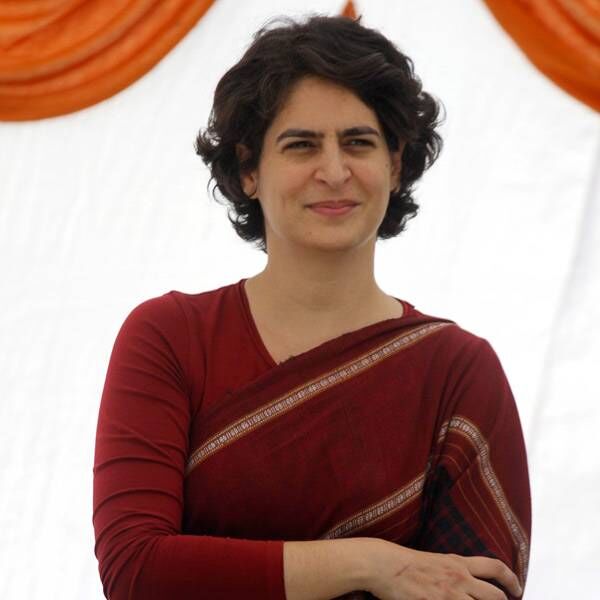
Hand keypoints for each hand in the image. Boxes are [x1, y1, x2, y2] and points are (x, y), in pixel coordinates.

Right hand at [362, 539, 522, 599]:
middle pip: (495, 596)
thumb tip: (470, 581)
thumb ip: (455, 569)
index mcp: (458, 563)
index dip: (511, 579)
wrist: (384, 565)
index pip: (495, 568)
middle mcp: (459, 578)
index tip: (516, 589)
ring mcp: (449, 595)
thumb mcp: (436, 560)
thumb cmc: (406, 563)